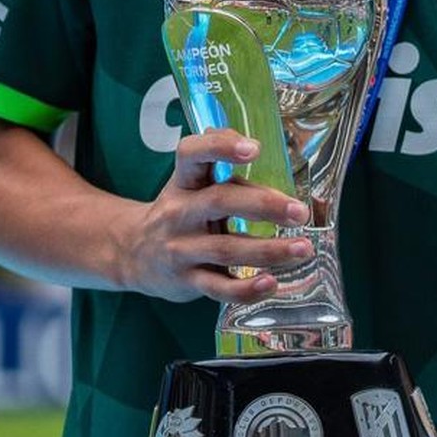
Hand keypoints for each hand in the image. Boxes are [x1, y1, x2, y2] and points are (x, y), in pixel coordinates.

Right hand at [121, 128, 312, 303]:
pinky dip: (246, 289)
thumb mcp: (190, 184)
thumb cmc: (180, 212)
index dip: (220, 147)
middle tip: (299, 212)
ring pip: (225, 248)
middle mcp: (179, 212)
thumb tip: (270, 147)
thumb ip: (223, 167)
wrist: (134, 254)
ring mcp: (181, 248)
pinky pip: (218, 287)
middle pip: (219, 201)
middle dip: (263, 205)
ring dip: (268, 250)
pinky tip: (270, 284)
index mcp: (184, 181)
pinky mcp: (187, 281)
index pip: (192, 153)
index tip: (254, 149)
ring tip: (302, 249)